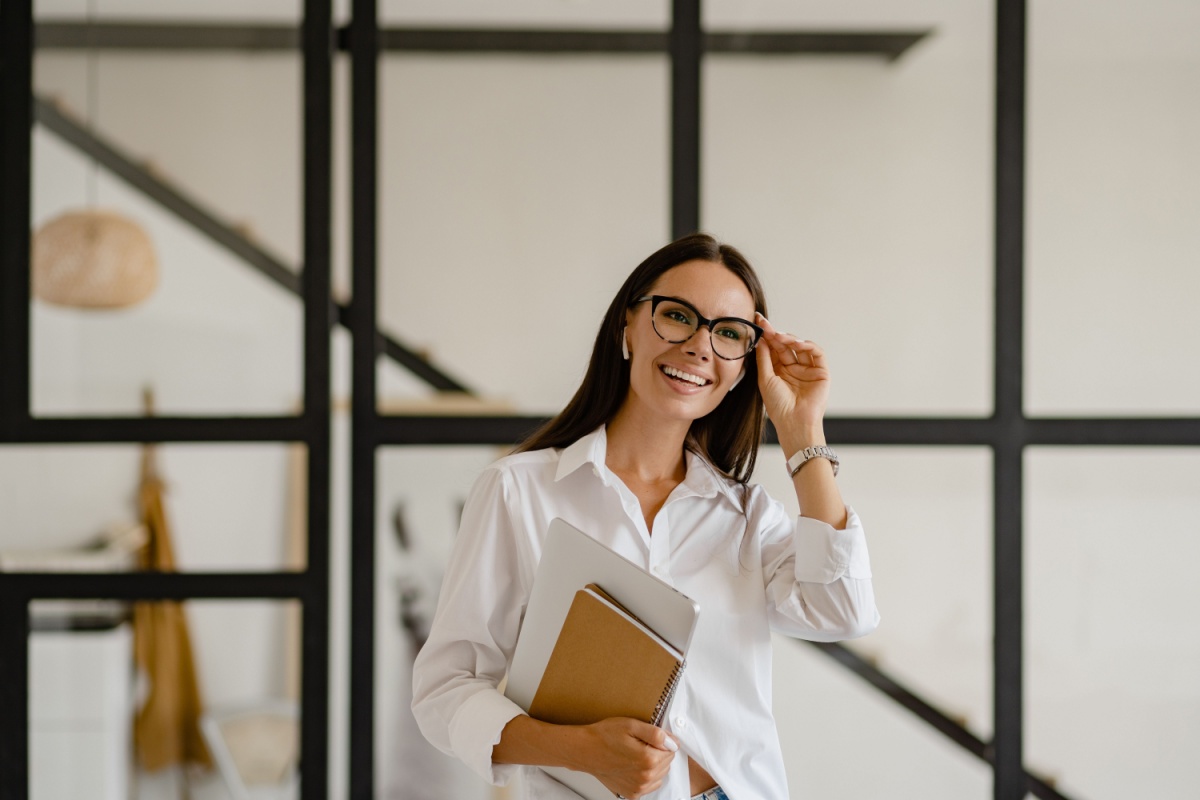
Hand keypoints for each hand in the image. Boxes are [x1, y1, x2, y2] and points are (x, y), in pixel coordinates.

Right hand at [579, 717, 678, 798]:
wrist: (585, 750)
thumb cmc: (604, 736)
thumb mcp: (631, 725)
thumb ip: (656, 734)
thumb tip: (673, 742)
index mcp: (648, 759)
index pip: (672, 749)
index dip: (663, 740)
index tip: (649, 737)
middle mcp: (645, 777)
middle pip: (667, 762)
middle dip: (658, 752)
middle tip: (639, 744)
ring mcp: (638, 788)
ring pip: (660, 774)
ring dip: (653, 765)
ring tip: (635, 754)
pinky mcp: (631, 794)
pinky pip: (650, 785)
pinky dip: (646, 776)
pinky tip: (633, 766)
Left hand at [754, 313, 829, 443]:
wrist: (794, 422)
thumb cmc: (778, 406)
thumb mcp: (765, 379)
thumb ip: (764, 357)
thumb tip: (760, 338)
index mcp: (779, 371)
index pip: (773, 348)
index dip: (766, 336)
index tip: (757, 321)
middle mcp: (793, 368)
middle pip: (785, 345)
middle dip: (775, 334)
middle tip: (766, 325)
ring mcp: (808, 369)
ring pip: (800, 347)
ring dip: (789, 339)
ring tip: (779, 336)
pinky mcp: (821, 372)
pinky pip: (816, 353)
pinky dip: (807, 345)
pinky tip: (797, 343)